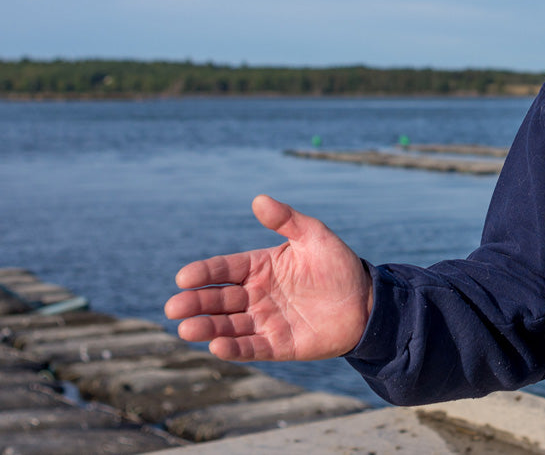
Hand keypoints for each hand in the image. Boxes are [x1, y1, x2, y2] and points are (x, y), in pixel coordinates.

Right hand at [164, 194, 372, 360]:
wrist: (366, 301)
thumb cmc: (339, 265)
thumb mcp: (314, 236)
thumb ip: (287, 220)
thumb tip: (259, 199)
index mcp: (260, 267)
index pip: (225, 269)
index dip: (204, 273)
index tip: (183, 277)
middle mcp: (257, 295)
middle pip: (219, 299)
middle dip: (196, 303)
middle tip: (174, 307)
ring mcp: (265, 321)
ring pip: (229, 325)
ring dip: (207, 327)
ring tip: (186, 328)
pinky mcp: (278, 345)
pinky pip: (251, 348)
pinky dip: (234, 348)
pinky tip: (216, 346)